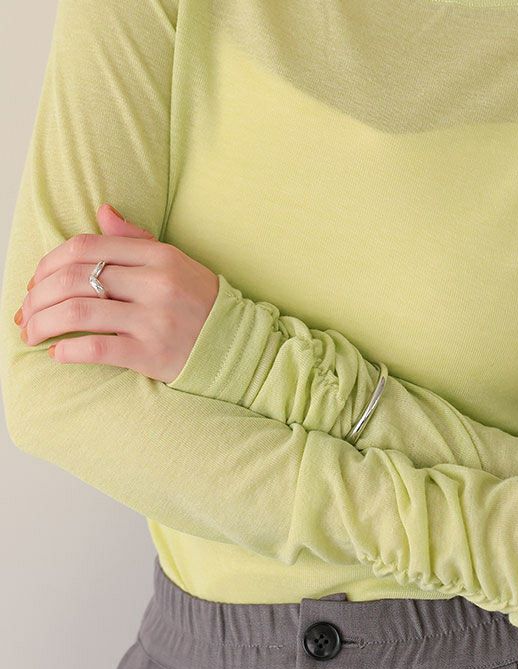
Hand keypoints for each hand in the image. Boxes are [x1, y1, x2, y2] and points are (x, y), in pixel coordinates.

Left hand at [14, 203, 218, 383]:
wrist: (239, 345)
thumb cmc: (201, 304)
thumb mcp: (175, 263)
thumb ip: (135, 240)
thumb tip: (102, 211)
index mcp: (158, 256)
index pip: (86, 247)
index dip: (48, 262)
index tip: (35, 281)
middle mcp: (154, 284)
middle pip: (74, 278)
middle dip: (37, 296)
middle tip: (24, 311)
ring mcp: (153, 320)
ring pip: (78, 312)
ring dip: (42, 323)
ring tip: (31, 333)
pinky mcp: (151, 353)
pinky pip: (97, 349)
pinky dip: (69, 351)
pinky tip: (57, 354)